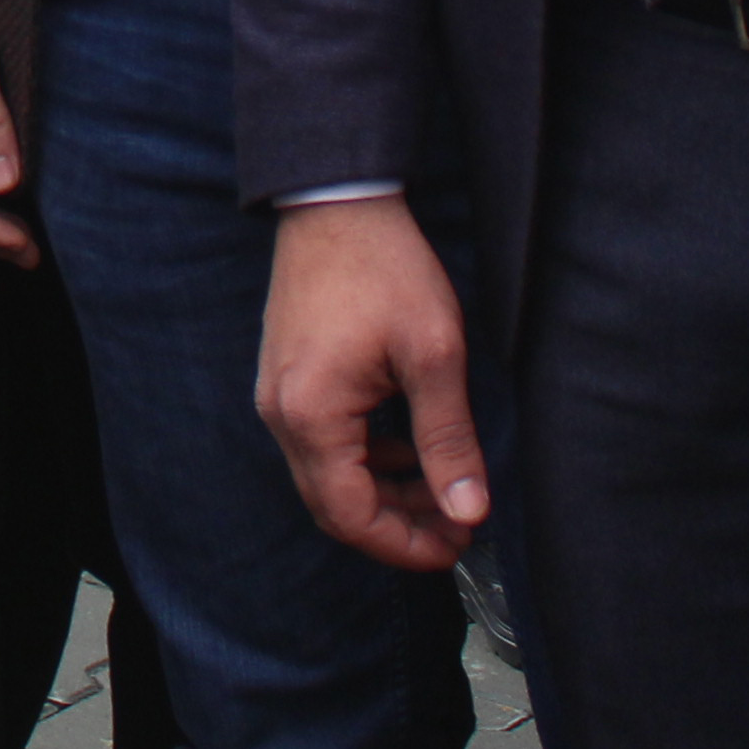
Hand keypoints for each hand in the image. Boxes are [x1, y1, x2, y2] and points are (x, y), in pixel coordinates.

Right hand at [255, 194, 488, 570]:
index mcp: (311, 415)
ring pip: (328, 475)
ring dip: (384, 493)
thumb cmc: (384, 269)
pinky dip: (366, 458)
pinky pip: (322, 442)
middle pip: (334, 505)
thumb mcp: (433, 356)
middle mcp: (282, 413)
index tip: (455, 546)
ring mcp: (278, 394)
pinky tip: (408, 445)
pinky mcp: (287, 377)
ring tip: (443, 488)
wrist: (337, 202)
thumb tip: (469, 511)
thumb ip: (449, 440)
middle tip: (457, 525)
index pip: (351, 516)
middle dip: (397, 525)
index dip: (405, 545)